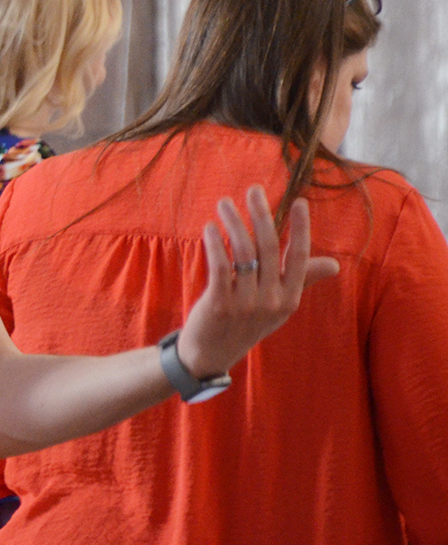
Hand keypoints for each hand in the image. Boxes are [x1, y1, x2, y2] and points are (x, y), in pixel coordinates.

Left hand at [175, 185, 340, 377]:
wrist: (211, 354)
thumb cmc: (245, 324)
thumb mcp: (278, 307)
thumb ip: (301, 281)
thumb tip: (333, 265)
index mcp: (289, 299)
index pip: (299, 257)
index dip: (301, 229)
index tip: (299, 202)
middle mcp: (272, 301)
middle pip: (268, 247)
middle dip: (261, 214)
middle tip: (254, 190)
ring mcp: (246, 304)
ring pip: (242, 252)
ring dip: (233, 222)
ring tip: (224, 203)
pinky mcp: (220, 304)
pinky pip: (220, 265)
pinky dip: (215, 242)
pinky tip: (210, 227)